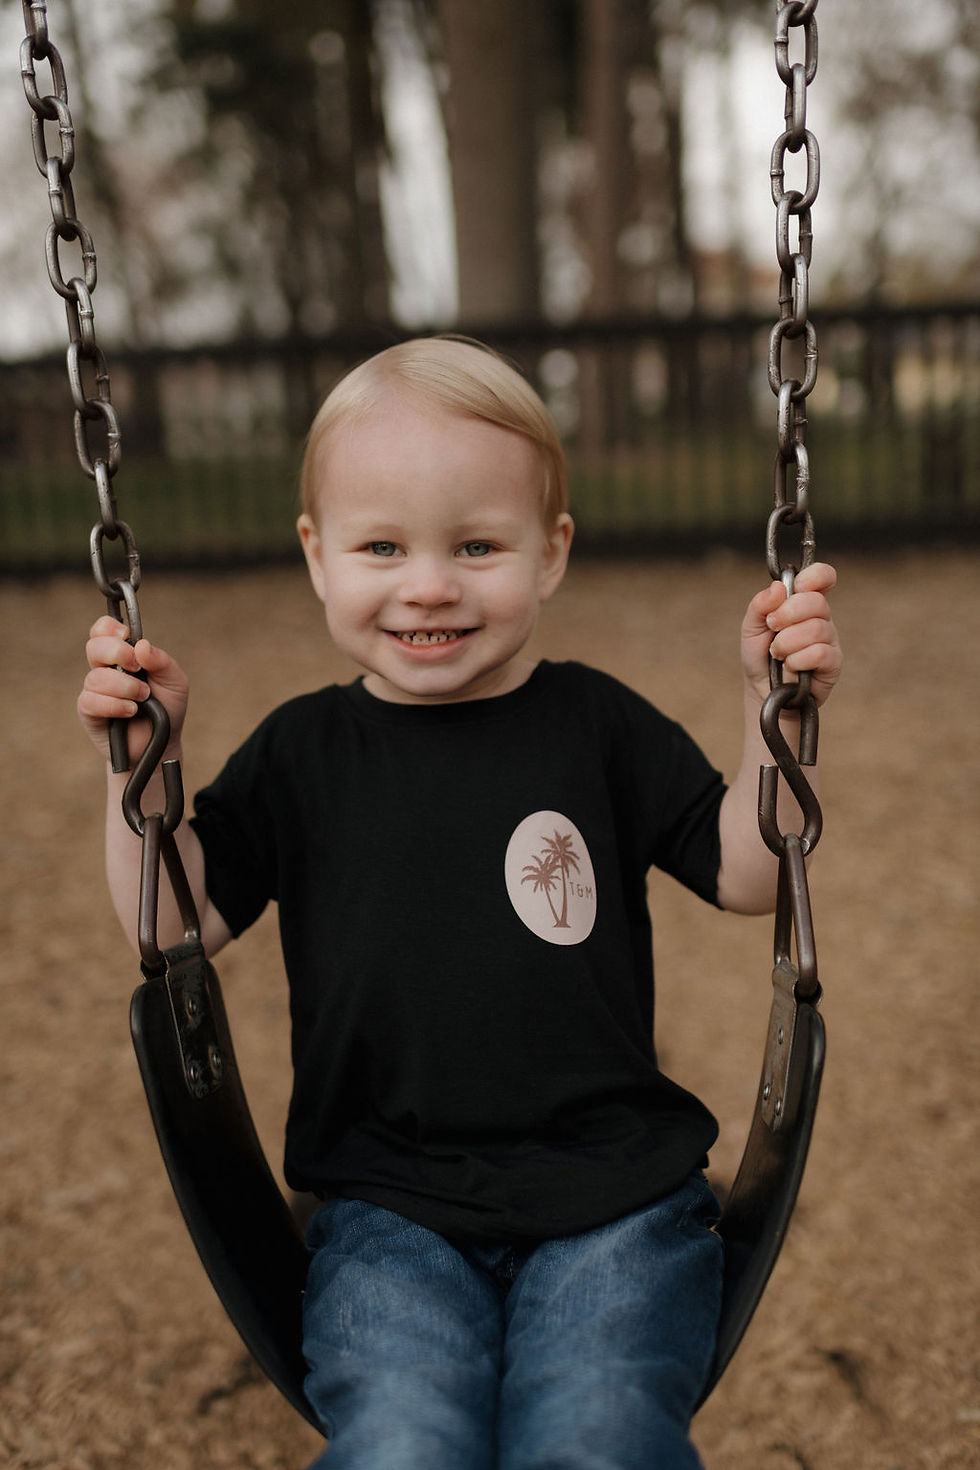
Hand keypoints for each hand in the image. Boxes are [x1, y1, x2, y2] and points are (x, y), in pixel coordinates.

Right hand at [78, 616, 188, 766]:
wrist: (161, 744)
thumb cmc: (167, 709)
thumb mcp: (175, 682)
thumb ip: (162, 661)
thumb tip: (141, 646)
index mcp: (124, 656)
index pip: (103, 630)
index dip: (108, 628)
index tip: (126, 635)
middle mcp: (105, 670)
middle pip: (94, 647)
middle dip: (117, 652)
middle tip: (137, 668)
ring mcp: (95, 691)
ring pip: (96, 677)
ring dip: (124, 686)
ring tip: (143, 698)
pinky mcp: (88, 713)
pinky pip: (90, 700)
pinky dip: (114, 705)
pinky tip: (131, 711)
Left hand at [741, 561, 841, 707]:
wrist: (762, 692)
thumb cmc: (760, 657)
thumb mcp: (751, 628)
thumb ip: (760, 605)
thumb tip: (778, 587)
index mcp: (803, 602)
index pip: (823, 576)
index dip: (814, 576)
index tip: (796, 587)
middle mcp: (820, 618)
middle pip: (817, 602)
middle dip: (788, 613)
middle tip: (772, 627)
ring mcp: (829, 640)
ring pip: (816, 629)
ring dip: (788, 642)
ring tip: (776, 653)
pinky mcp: (833, 664)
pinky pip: (820, 653)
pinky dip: (797, 659)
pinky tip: (790, 666)